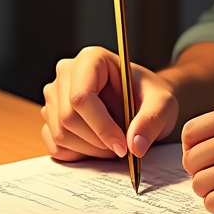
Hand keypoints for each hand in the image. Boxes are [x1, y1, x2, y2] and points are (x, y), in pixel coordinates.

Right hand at [40, 45, 178, 160]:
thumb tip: (135, 145)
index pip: (81, 97)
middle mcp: (66, 74)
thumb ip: (153, 119)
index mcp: (90, 59)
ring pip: (61, 135)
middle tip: (123, 147)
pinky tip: (99, 145)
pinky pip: (56, 146)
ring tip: (115, 142)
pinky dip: (79, 154)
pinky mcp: (50, 118)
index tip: (123, 146)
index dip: (101, 126)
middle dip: (98, 141)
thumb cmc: (150, 95)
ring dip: (91, 150)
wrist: (142, 101)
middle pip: (68, 118)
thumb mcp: (163, 103)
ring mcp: (54, 96)